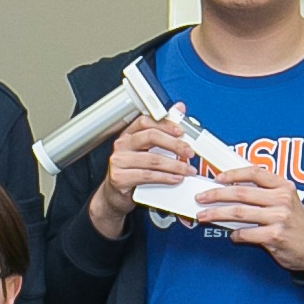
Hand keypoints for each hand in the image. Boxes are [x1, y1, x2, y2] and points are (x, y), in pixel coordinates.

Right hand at [86, 115, 197, 238]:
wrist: (115, 195)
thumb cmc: (132, 171)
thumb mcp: (146, 150)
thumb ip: (163, 130)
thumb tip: (178, 109)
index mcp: (128, 134)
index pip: (146, 122)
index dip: (165, 124)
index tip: (181, 131)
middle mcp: (122, 145)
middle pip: (151, 137)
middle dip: (174, 144)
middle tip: (189, 152)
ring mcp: (119, 161)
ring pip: (152, 159)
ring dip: (174, 165)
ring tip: (187, 170)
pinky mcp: (120, 178)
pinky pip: (148, 176)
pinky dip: (165, 177)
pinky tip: (175, 178)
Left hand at [200, 161, 303, 274]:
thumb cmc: (294, 222)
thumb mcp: (285, 200)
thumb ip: (263, 192)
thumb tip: (230, 189)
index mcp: (283, 186)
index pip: (255, 172)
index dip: (233, 174)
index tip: (217, 178)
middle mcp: (281, 199)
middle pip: (241, 193)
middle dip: (216, 195)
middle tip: (201, 198)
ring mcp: (278, 218)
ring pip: (239, 212)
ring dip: (217, 214)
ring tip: (204, 216)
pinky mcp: (274, 236)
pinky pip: (246, 233)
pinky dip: (235, 234)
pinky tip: (232, 235)